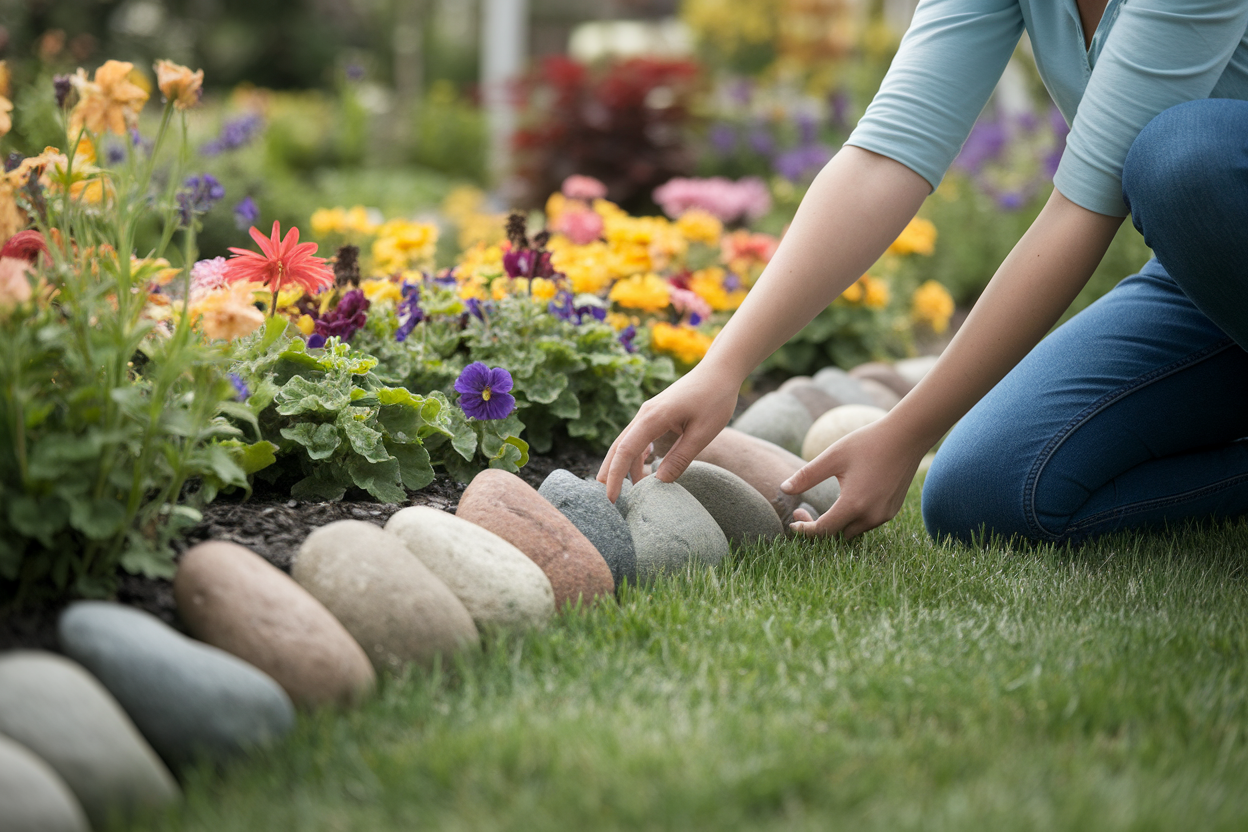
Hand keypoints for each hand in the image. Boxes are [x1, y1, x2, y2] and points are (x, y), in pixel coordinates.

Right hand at [596, 364, 739, 501]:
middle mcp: (644, 414)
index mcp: (653, 417)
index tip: (611, 498)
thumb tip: (660, 482)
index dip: (616, 476)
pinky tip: (640, 470)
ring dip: (623, 466)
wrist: (719, 371)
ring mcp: (648, 413)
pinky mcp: (656, 414)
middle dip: (610, 473)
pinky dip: (635, 455)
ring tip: (625, 491)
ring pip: (627, 442)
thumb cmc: (715, 398)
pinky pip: (639, 437)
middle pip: (618, 447)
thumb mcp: (702, 432)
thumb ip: (680, 458)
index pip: (625, 451)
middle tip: (607, 500)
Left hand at [782, 414, 927, 538]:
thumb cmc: (868, 443)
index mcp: (853, 504)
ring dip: (835, 524)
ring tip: (822, 506)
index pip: (823, 531)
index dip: (804, 531)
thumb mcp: (832, 457)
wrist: (907, 436)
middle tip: (801, 511)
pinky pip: (866, 523)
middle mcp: (871, 516)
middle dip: (817, 528)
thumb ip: (807, 475)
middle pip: (837, 535)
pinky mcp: (892, 510)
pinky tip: (843, 503)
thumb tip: (783, 488)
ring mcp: (884, 515)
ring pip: (852, 531)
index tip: (792, 524)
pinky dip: (851, 519)